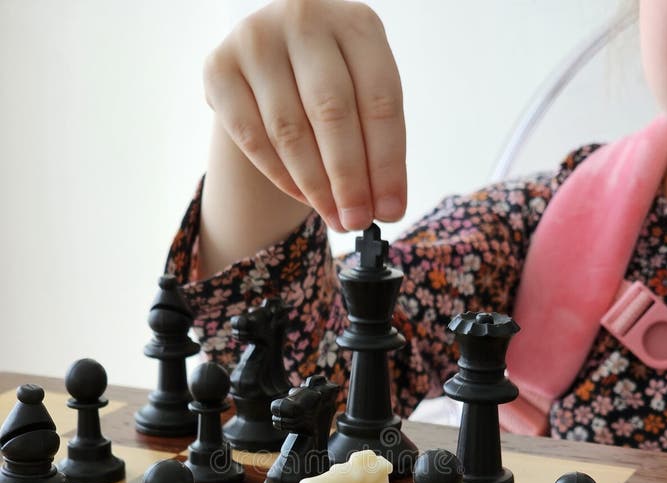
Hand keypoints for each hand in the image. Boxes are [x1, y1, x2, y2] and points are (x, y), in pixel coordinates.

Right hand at [203, 0, 406, 231]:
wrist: (273, 58)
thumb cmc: (328, 83)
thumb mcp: (361, 98)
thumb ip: (375, 147)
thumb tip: (385, 209)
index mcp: (356, 23)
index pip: (380, 100)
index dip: (386, 164)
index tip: (390, 212)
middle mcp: (305, 20)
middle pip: (332, 113)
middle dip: (348, 179)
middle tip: (357, 222)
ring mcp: (257, 40)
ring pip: (290, 130)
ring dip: (315, 186)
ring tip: (334, 218)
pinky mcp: (219, 68)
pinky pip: (253, 137)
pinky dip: (281, 176)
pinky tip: (303, 197)